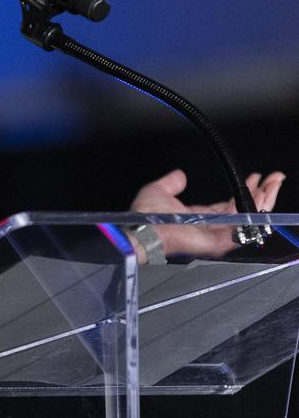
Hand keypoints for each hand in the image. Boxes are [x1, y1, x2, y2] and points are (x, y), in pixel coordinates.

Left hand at [130, 168, 285, 259]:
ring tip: (274, 184)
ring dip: (264, 201)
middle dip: (261, 193)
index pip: (229, 204)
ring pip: (248, 218)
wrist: (143, 228)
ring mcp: (216, 235)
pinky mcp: (219, 241)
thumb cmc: (146, 215)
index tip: (256, 178)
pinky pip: (244, 229)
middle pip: (243, 210)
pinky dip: (257, 213)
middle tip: (274, 178)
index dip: (244, 191)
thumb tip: (179, 175)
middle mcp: (211, 226)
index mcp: (200, 216)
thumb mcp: (159, 190)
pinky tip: (265, 198)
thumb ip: (171, 183)